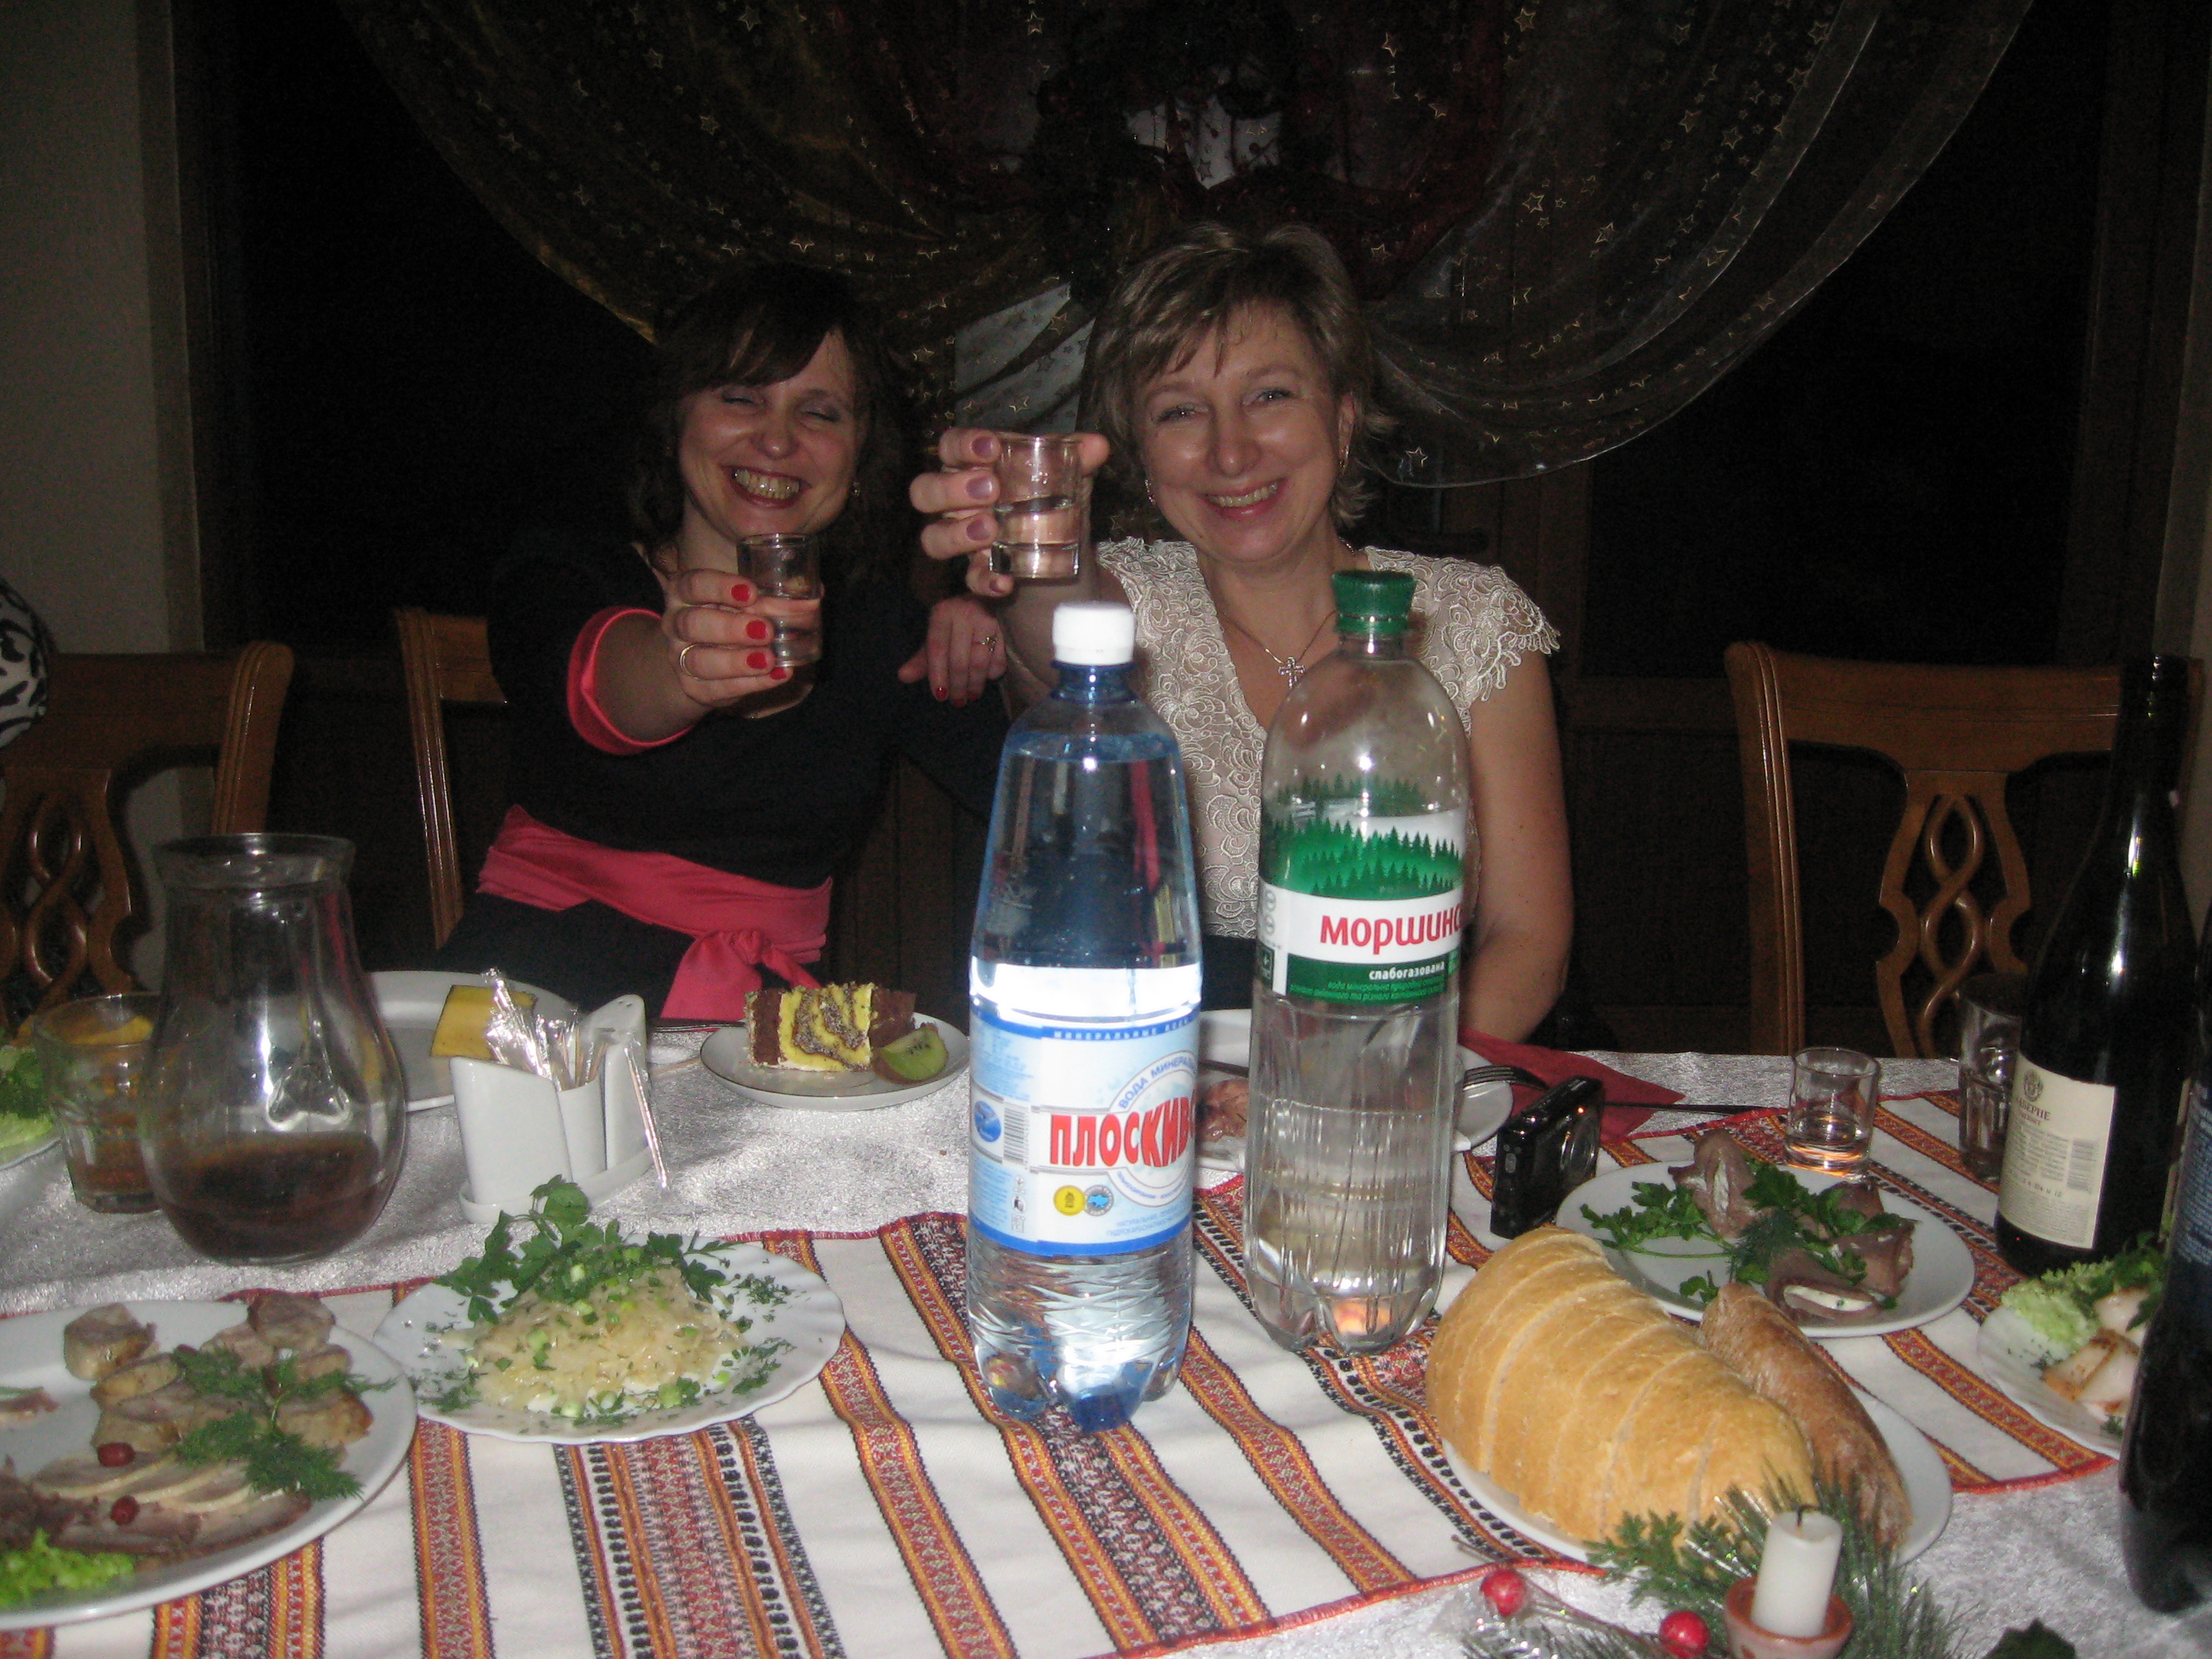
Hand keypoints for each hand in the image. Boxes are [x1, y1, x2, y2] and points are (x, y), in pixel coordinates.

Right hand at [656, 567, 819, 708]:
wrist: (705, 660)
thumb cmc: (732, 617)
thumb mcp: (747, 602)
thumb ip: (775, 595)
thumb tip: (813, 594)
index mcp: (685, 593)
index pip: (692, 584)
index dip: (719, 586)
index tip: (751, 592)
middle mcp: (676, 623)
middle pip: (693, 624)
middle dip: (730, 627)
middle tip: (766, 630)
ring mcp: (681, 658)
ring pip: (700, 660)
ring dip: (737, 661)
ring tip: (769, 658)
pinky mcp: (694, 687)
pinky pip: (717, 689)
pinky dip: (749, 684)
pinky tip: (776, 675)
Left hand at [897, 597, 1006, 705]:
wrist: (987, 597)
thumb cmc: (956, 623)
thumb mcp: (937, 636)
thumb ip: (922, 659)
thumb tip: (903, 677)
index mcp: (942, 613)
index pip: (937, 649)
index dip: (937, 674)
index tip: (940, 695)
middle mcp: (964, 613)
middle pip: (959, 659)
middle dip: (958, 685)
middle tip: (957, 701)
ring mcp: (987, 618)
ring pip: (979, 661)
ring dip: (975, 683)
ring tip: (971, 696)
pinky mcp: (1006, 626)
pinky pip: (999, 657)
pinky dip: (993, 672)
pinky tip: (988, 678)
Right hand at [910, 428, 1110, 600]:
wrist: (1064, 558)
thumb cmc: (1052, 503)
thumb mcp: (1068, 480)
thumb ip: (1078, 460)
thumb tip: (1097, 446)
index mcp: (973, 468)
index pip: (949, 447)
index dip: (962, 445)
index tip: (990, 448)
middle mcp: (958, 503)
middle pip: (925, 491)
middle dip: (950, 489)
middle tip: (990, 490)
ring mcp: (963, 540)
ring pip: (932, 537)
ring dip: (957, 534)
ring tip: (990, 531)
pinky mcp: (977, 574)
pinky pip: (969, 580)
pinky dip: (985, 580)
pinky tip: (1005, 581)